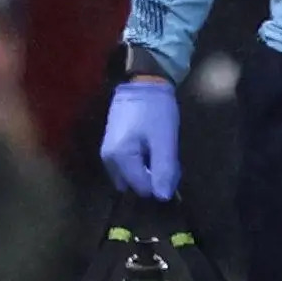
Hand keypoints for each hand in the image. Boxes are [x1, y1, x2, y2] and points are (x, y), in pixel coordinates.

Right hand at [102, 76, 181, 200]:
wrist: (143, 82)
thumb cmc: (156, 111)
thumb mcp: (164, 140)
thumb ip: (164, 169)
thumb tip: (163, 198)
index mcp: (120, 158)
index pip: (143, 188)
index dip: (161, 182)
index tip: (173, 166)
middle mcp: (108, 160)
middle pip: (135, 184)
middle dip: (153, 177)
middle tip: (167, 158)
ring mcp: (108, 153)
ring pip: (131, 175)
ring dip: (147, 170)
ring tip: (160, 151)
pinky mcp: (112, 146)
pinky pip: (128, 165)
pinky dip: (141, 162)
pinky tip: (151, 148)